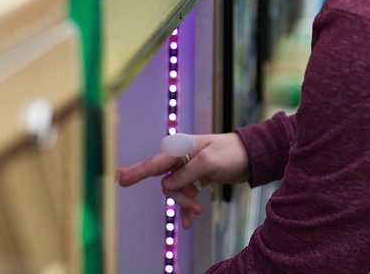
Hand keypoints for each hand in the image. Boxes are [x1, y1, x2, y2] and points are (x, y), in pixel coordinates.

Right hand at [116, 132, 250, 227]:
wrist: (250, 157)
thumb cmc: (231, 153)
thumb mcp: (209, 162)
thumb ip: (186, 173)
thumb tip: (167, 185)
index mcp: (181, 147)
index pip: (155, 162)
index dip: (136, 171)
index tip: (119, 177)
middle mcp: (180, 157)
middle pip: (164, 180)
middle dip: (176, 195)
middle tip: (192, 206)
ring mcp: (186, 168)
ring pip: (174, 191)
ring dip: (184, 202)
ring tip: (198, 210)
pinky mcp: (194, 178)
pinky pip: (183, 195)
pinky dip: (185, 208)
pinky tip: (188, 222)